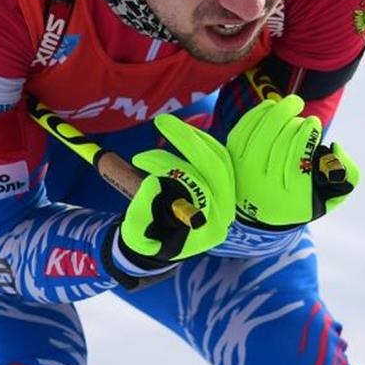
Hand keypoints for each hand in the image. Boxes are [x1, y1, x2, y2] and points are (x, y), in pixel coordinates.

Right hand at [116, 113, 235, 268]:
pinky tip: (180, 133)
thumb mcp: (137, 234)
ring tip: (166, 125)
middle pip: (215, 167)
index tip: (138, 160)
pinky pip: (219, 156)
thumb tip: (153, 183)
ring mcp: (226, 196)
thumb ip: (141, 215)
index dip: (167, 168)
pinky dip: (200, 141)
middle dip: (187, 141)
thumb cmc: (150, 238)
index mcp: (208, 228)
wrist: (162, 242)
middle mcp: (223, 211)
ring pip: (219, 157)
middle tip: (161, 122)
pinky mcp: (223, 183)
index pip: (197, 189)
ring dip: (193, 137)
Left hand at [227, 95, 359, 228]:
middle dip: (294, 123)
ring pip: (261, 134)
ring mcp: (245, 172)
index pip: (298, 160)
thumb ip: (346, 174)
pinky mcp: (232, 157)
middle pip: (279, 144)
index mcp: (292, 198)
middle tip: (304, 116)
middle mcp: (266, 187)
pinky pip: (244, 128)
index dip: (307, 135)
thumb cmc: (302, 196)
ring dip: (278, 113)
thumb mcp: (331, 195)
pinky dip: (258, 113)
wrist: (261, 210)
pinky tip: (272, 105)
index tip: (314, 123)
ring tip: (293, 104)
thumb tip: (335, 147)